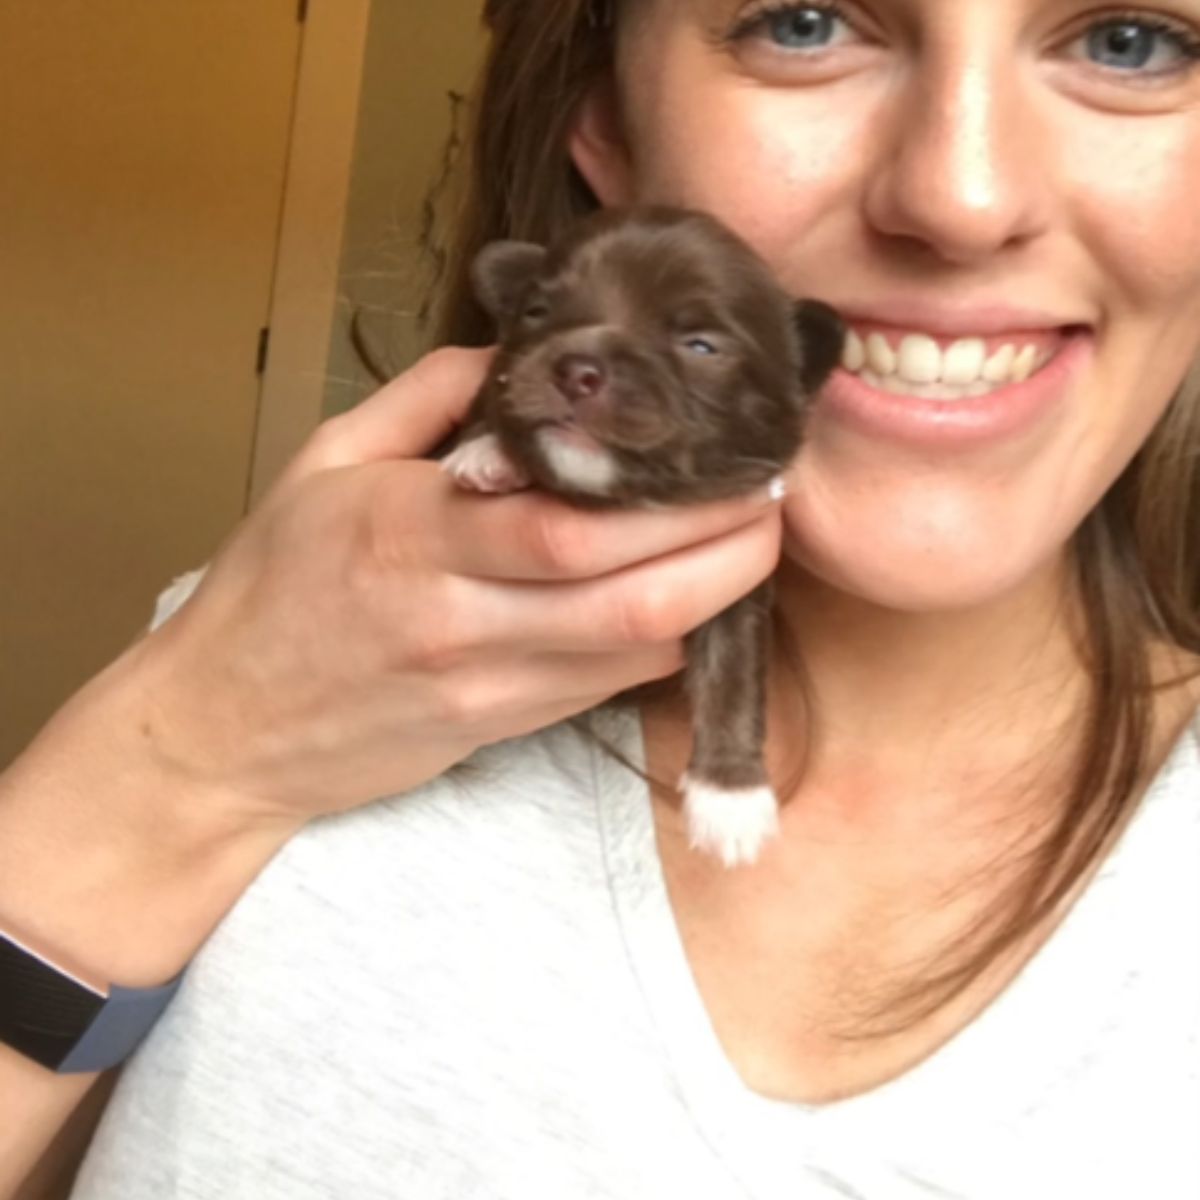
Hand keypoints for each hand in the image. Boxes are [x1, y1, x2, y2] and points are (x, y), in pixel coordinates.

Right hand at [126, 347, 786, 827]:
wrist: (225, 728)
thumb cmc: (270, 586)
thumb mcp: (324, 462)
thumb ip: (429, 395)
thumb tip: (524, 357)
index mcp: (409, 534)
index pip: (568, 526)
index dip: (674, 504)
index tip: (733, 461)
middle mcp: (457, 618)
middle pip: (629, 598)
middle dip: (727, 554)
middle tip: (769, 501)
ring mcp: (485, 686)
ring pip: (633, 651)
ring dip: (709, 599)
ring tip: (743, 540)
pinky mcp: (500, 730)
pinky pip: (607, 686)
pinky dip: (660, 639)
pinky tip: (679, 595)